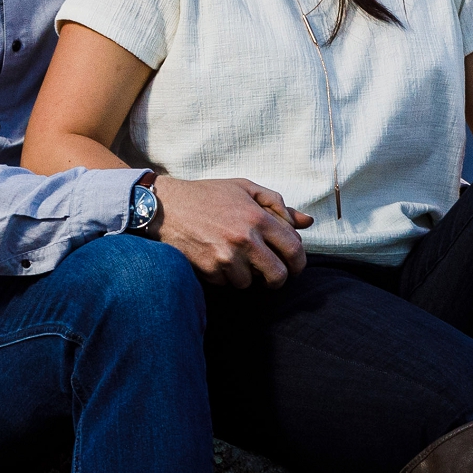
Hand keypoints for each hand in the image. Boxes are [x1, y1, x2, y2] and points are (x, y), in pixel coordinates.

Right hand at [153, 175, 311, 286]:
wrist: (166, 206)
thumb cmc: (208, 195)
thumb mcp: (244, 189)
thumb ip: (277, 204)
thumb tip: (307, 222)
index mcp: (258, 217)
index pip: (294, 249)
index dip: (298, 262)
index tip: (293, 265)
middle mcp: (245, 239)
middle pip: (277, 275)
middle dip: (277, 279)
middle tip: (271, 274)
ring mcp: (226, 257)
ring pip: (250, 283)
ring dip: (246, 276)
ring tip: (235, 258)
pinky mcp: (208, 269)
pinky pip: (227, 284)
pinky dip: (225, 276)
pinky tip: (216, 259)